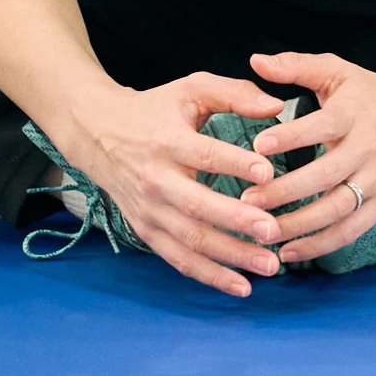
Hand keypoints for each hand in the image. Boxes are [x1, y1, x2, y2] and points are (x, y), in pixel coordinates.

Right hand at [41, 73, 291, 297]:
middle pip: (196, 206)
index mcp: (168, 141)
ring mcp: (149, 210)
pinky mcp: (146, 230)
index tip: (269, 173)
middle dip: (236, 221)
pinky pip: (178, 258)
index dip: (235, 164)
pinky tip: (241, 286)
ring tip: (269, 266)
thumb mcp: (191, 88)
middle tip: (273, 231)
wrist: (97, 134)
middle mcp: (155, 180)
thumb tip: (278, 105)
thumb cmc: (155, 109)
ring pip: (190, 240)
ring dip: (230, 257)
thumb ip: (235, 92)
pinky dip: (208, 275)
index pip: (204, 155)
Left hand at [241, 51, 375, 263]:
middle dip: (283, 192)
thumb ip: (297, 66)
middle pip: (324, 176)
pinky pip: (350, 231)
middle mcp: (367, 149)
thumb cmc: (374, 94)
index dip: (291, 137)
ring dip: (296, 225)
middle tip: (245, 202)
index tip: (258, 146)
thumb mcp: (339, 72)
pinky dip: (319, 245)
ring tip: (261, 233)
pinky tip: (288, 252)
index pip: (321, 126)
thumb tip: (256, 60)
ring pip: (335, 210)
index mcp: (353, 115)